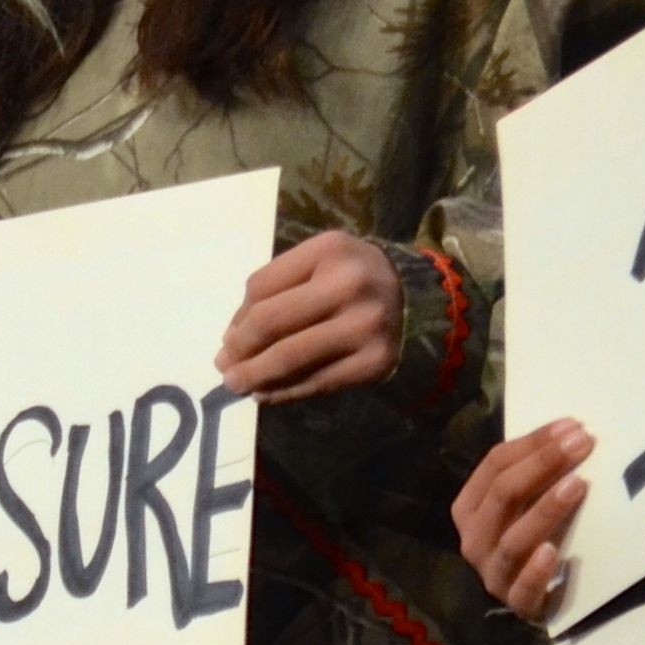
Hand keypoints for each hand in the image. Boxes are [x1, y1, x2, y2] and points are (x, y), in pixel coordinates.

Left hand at [221, 232, 404, 403]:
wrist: (422, 302)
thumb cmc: (357, 279)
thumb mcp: (322, 264)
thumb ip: (279, 289)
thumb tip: (233, 337)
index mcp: (329, 250)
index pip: (261, 286)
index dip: (238, 316)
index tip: (229, 336)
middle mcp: (348, 285)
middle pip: (270, 321)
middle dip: (239, 349)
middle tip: (222, 367)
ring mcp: (364, 326)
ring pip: (290, 356)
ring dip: (254, 375)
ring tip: (236, 385)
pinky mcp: (374, 363)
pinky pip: (317, 381)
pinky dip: (284, 391)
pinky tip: (266, 394)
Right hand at [454, 419, 593, 619]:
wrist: (530, 599)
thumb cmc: (529, 538)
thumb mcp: (522, 504)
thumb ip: (532, 477)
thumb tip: (571, 433)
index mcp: (468, 508)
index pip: (494, 465)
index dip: (532, 443)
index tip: (572, 426)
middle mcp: (473, 538)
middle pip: (502, 495)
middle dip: (542, 464)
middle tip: (582, 444)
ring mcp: (492, 573)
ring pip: (512, 539)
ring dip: (545, 510)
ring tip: (577, 485)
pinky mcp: (517, 604)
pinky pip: (523, 589)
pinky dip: (535, 570)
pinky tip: (552, 551)